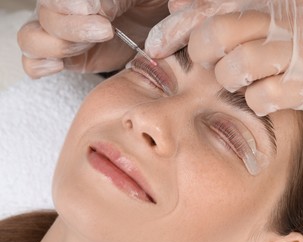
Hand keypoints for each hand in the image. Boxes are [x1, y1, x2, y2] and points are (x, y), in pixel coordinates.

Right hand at [17, 0, 168, 77]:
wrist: (162, 30)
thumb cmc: (156, 6)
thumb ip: (129, 1)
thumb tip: (111, 7)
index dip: (73, 7)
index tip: (101, 17)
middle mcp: (69, 8)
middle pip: (46, 14)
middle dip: (73, 27)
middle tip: (106, 32)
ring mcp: (65, 33)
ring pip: (32, 36)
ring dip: (56, 46)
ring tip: (85, 49)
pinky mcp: (69, 57)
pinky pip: (35, 60)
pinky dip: (39, 65)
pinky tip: (58, 66)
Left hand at [145, 0, 302, 123]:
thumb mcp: (273, 7)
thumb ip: (224, 5)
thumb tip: (178, 4)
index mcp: (264, 0)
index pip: (205, 9)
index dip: (172, 30)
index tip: (155, 48)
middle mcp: (277, 21)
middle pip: (213, 36)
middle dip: (203, 55)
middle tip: (212, 64)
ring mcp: (293, 52)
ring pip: (233, 70)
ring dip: (230, 80)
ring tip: (245, 80)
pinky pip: (259, 98)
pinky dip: (256, 101)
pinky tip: (267, 96)